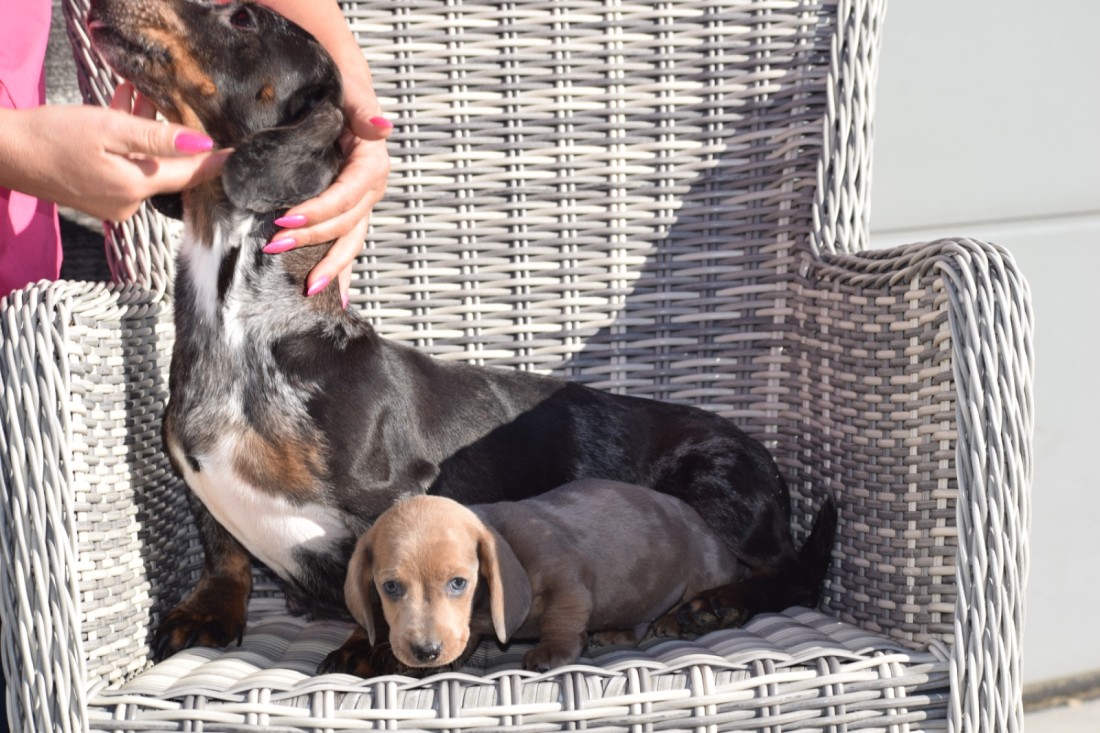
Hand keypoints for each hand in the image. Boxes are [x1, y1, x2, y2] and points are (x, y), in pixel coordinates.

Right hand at [0, 82, 227, 221]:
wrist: (4, 152)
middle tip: (170, 103)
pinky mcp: (97, 195)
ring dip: (143, 132)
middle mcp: (129, 202)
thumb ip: (157, 138)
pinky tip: (120, 110)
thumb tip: (200, 146)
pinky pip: (123, 166)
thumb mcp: (109, 129)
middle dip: (168, 135)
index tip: (239, 156)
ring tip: (136, 96)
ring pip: (142, 163)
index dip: (214, 163)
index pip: (188, 175)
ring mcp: (112, 202)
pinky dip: (125, 143)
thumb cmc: (52, 136)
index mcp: (136, 187)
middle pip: (164, 167)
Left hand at [264, 101, 391, 302]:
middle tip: (274, 247)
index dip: (320, 211)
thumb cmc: (338, 89)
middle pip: (346, 224)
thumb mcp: (349, 92)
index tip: (285, 218)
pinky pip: (346, 244)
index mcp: (371, 164)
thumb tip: (381, 126)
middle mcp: (369, 188)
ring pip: (350, 242)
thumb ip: (363, 108)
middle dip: (313, 240)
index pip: (347, 195)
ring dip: (331, 268)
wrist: (337, 90)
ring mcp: (360, 203)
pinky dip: (341, 271)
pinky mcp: (348, 211)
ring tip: (309, 289)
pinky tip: (336, 296)